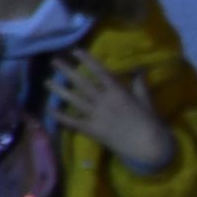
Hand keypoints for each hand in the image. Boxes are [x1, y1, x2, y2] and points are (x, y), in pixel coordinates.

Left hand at [51, 53, 173, 171]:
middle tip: (54, 61)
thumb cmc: (149, 122)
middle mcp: (103, 100)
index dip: (87, 60)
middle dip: (67, 71)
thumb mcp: (146, 100)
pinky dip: (60, 116)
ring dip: (59, 90)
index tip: (76, 51)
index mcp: (118, 92)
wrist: (146, 146)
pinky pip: (72, 121)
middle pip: (82, 83)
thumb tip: (138, 71)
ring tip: (47, 82)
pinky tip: (50, 110)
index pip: (100, 71)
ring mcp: (95, 115)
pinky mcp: (91, 129)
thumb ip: (139, 86)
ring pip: (73, 99)